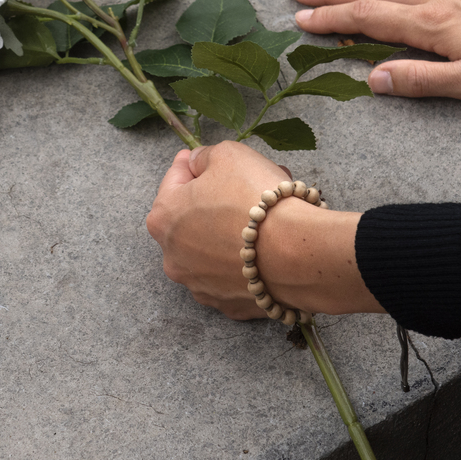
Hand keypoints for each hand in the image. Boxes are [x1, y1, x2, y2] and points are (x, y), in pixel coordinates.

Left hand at [145, 141, 379, 318]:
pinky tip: (266, 249)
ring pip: (213, 250)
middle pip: (193, 219)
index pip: (174, 180)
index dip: (195, 165)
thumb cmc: (256, 198)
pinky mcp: (228, 305)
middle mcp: (173, 257)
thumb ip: (204, 157)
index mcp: (163, 218)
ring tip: (263, 217)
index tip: (208, 160)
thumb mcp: (227, 154)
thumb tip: (198, 163)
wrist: (297, 252)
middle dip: (217, 200)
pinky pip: (234, 276)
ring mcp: (200, 286)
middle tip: (246, 186)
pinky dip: (245, 262)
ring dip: (229, 232)